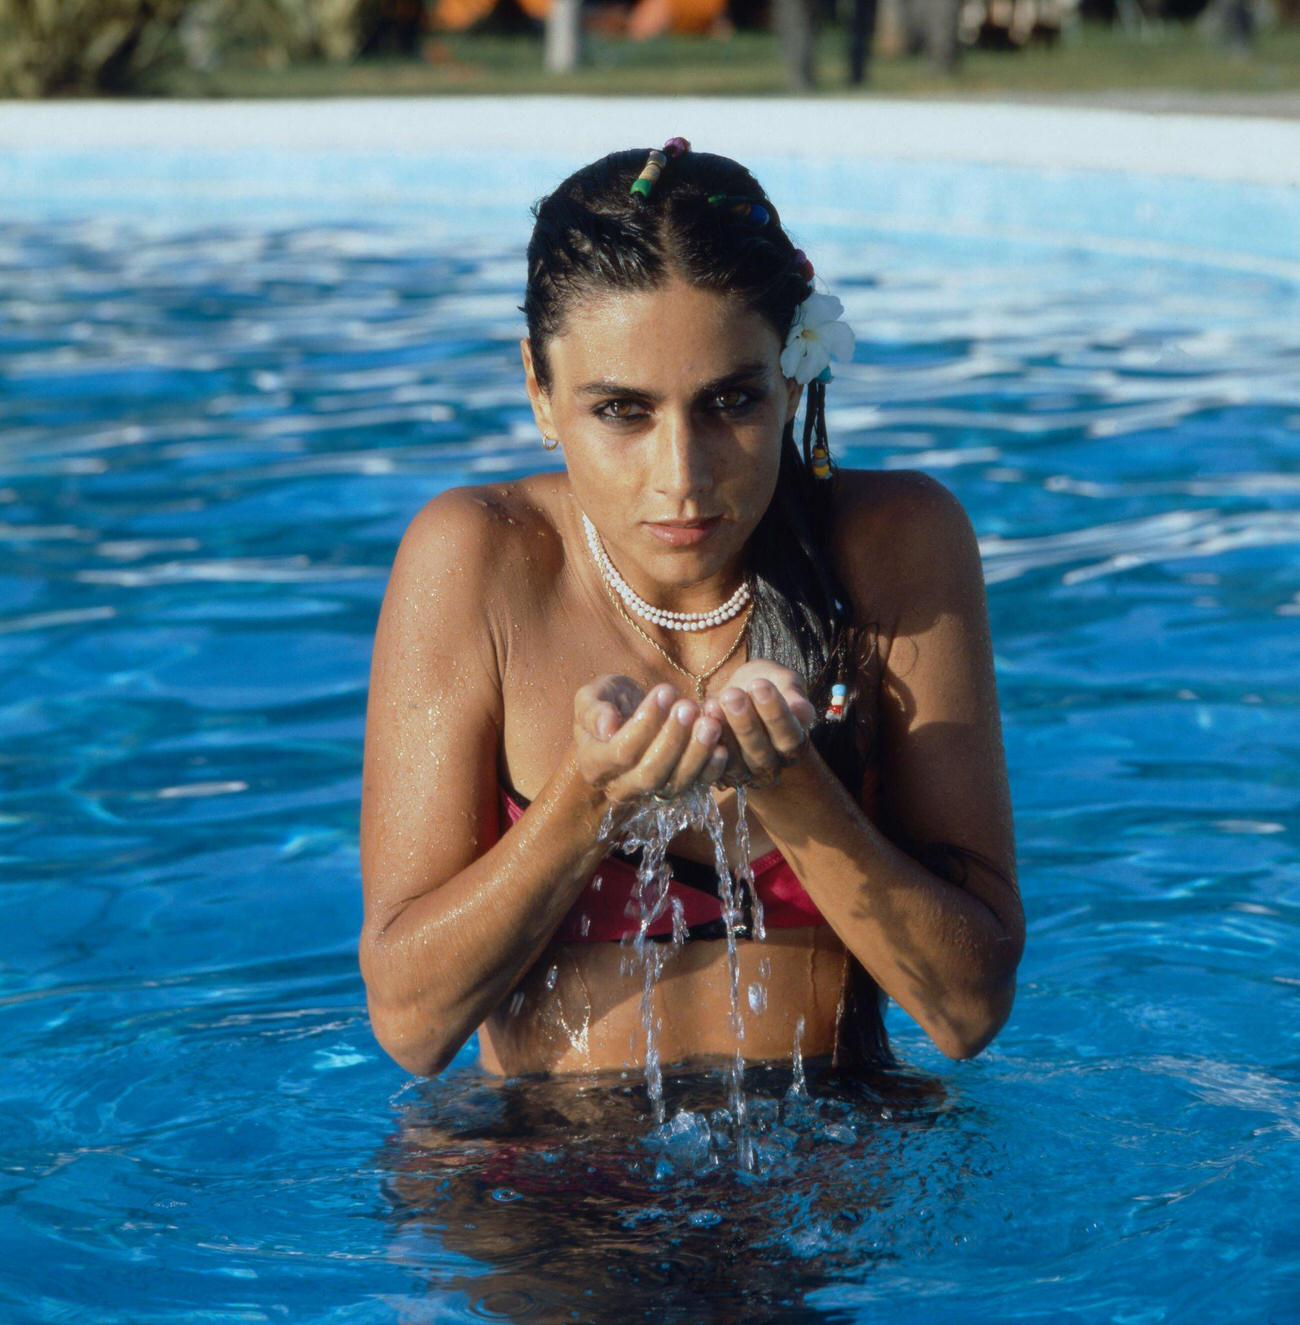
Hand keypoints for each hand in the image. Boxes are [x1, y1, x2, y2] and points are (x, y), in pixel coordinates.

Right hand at [572, 674, 728, 807]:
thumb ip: (592, 709)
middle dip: (673, 740)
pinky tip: (722, 747)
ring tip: (710, 722)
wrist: (627, 719)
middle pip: (649, 774)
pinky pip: (696, 788)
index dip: (645, 723)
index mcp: (594, 764)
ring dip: (696, 754)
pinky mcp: (676, 789)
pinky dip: (711, 770)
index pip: (621, 751)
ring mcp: (650, 794)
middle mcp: (620, 787)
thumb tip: (607, 727)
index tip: (665, 691)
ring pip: (674, 785)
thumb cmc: (608, 703)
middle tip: (689, 707)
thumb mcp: (591, 697)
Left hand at [701, 660, 816, 789]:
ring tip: (715, 703)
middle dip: (745, 723)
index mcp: (793, 745)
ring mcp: (743, 773)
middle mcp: (771, 765)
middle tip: (733, 695)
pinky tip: (701, 718)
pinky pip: (710, 765)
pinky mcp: (717, 773)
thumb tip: (803, 712)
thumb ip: (793, 695)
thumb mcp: (781, 680)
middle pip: (760, 752)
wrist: (731, 692)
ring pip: (735, 762)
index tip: (761, 685)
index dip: (776, 714)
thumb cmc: (762, 684)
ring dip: (723, 733)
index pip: (789, 737)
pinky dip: (704, 743)